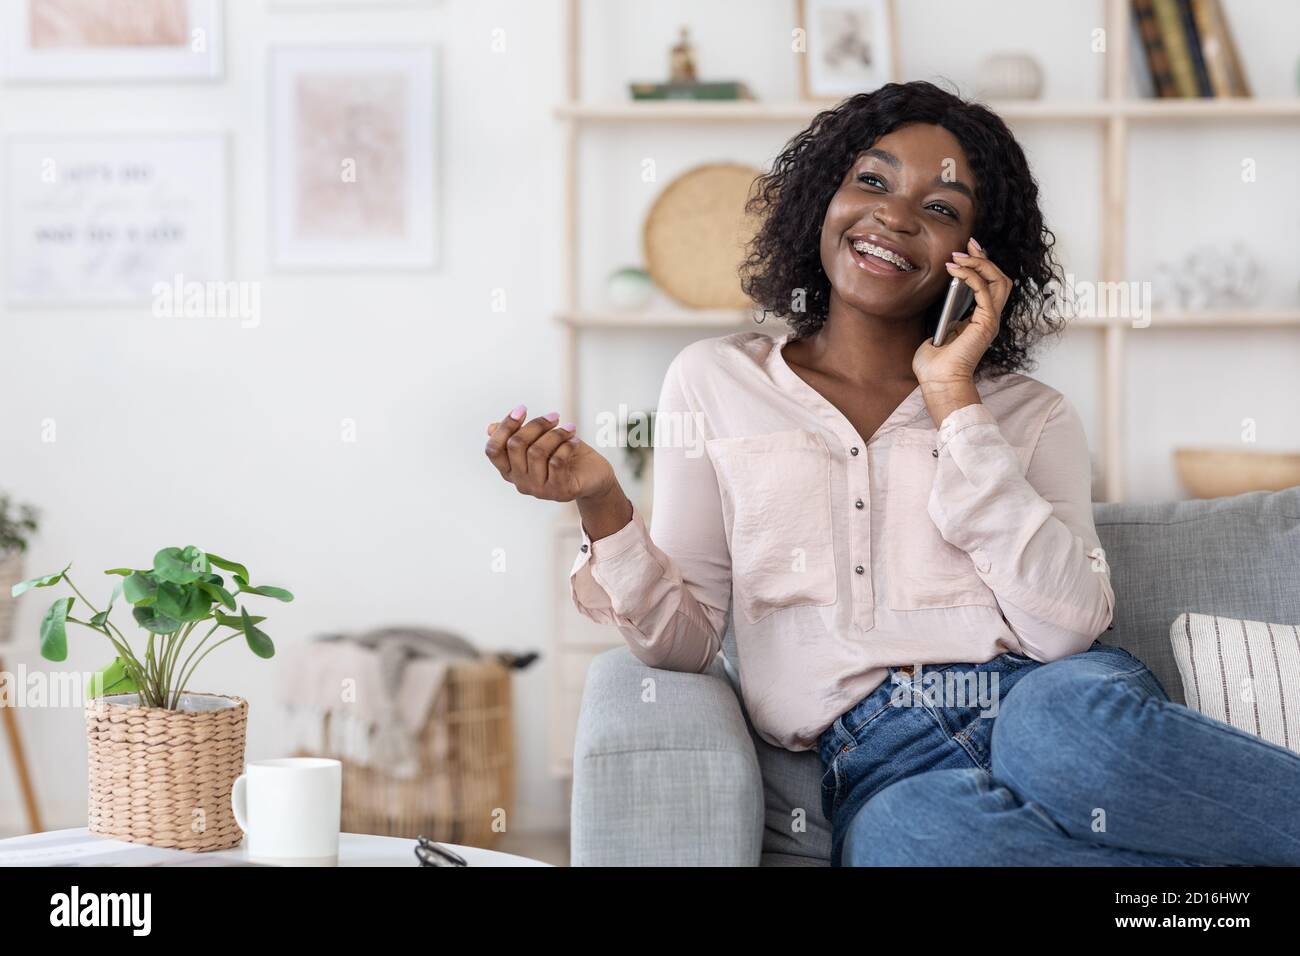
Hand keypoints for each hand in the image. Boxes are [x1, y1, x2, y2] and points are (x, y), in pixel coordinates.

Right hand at [485, 405, 616, 502]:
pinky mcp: (559, 491)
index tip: (523, 409)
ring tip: (570, 428)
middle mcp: (520, 482)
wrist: (594, 477)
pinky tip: (575, 440)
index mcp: (510, 470)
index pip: (493, 449)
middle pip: (515, 445)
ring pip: (537, 452)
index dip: (505, 426)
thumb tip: (490, 428)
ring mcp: (539, 489)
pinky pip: (556, 462)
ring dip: (556, 434)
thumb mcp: (539, 441)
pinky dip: (566, 446)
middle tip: (554, 416)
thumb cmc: (564, 455)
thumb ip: (517, 436)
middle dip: (536, 425)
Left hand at [912, 236, 1011, 388]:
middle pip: (1000, 279)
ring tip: (960, 255)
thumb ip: (945, 318)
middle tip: (969, 244)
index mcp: (979, 320)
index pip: (990, 285)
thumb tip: (941, 306)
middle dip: (985, 258)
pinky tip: (954, 269)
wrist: (938, 381)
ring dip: (980, 264)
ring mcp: (990, 320)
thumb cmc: (935, 364)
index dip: (982, 265)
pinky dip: (970, 276)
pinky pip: (984, 291)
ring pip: (999, 281)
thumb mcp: (938, 333)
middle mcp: (989, 318)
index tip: (967, 251)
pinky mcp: (985, 323)